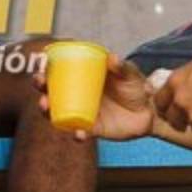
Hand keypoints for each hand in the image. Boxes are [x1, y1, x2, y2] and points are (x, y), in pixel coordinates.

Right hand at [35, 53, 154, 140]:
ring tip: (44, 106)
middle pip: (51, 90)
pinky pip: (78, 132)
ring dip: (47, 110)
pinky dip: (76, 134)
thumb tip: (112, 58)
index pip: (59, 70)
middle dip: (40, 86)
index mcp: (83, 76)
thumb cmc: (137, 86)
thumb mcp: (130, 74)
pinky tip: (79, 133)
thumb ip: (122, 67)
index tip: (41, 62)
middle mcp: (78, 93)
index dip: (47, 66)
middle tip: (39, 83)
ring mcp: (83, 111)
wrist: (152, 112)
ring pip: (57, 112)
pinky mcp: (92, 129)